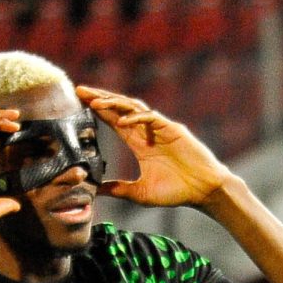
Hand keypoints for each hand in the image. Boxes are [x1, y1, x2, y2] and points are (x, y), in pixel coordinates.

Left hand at [77, 86, 232, 208]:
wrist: (204, 191)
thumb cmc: (176, 191)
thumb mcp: (139, 192)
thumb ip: (117, 189)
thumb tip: (94, 192)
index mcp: (138, 143)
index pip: (114, 120)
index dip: (98, 109)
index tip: (79, 101)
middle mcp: (147, 131)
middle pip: (120, 108)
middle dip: (100, 98)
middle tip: (79, 90)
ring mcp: (160, 128)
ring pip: (133, 108)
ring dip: (114, 103)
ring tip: (95, 102)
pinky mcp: (173, 130)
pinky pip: (151, 118)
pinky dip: (136, 118)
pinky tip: (122, 123)